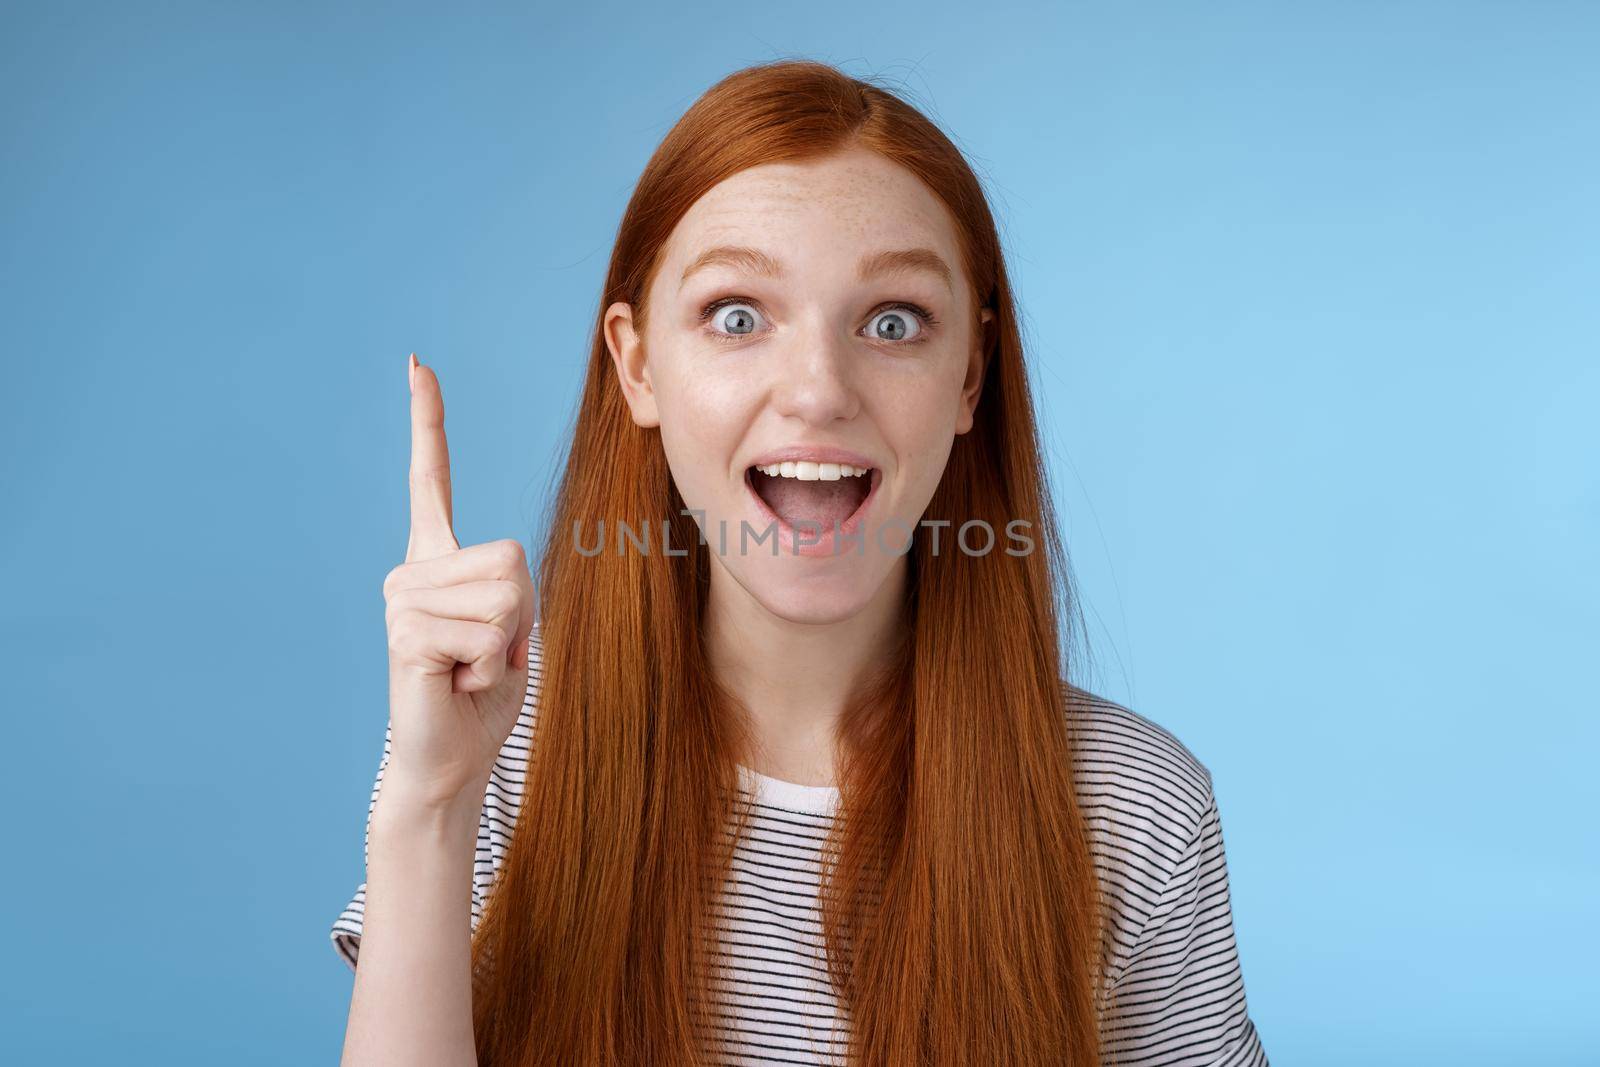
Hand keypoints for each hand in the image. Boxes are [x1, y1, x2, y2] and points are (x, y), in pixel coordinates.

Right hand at [378, 353, 534, 809]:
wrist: (451, 757)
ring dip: (508, 645)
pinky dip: (493, 668)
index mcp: (436, 560)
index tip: (417, 363)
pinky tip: (459, 683)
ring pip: (506, 597)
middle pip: (513, 558)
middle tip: (488, 654)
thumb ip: (510, 586)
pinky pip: (488, 634)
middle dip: (522, 616)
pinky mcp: (406, 635)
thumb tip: (508, 571)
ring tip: (471, 670)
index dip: (428, 421)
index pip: (430, 476)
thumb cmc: (484, 694)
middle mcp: (410, 570)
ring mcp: (401, 600)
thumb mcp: (513, 626)